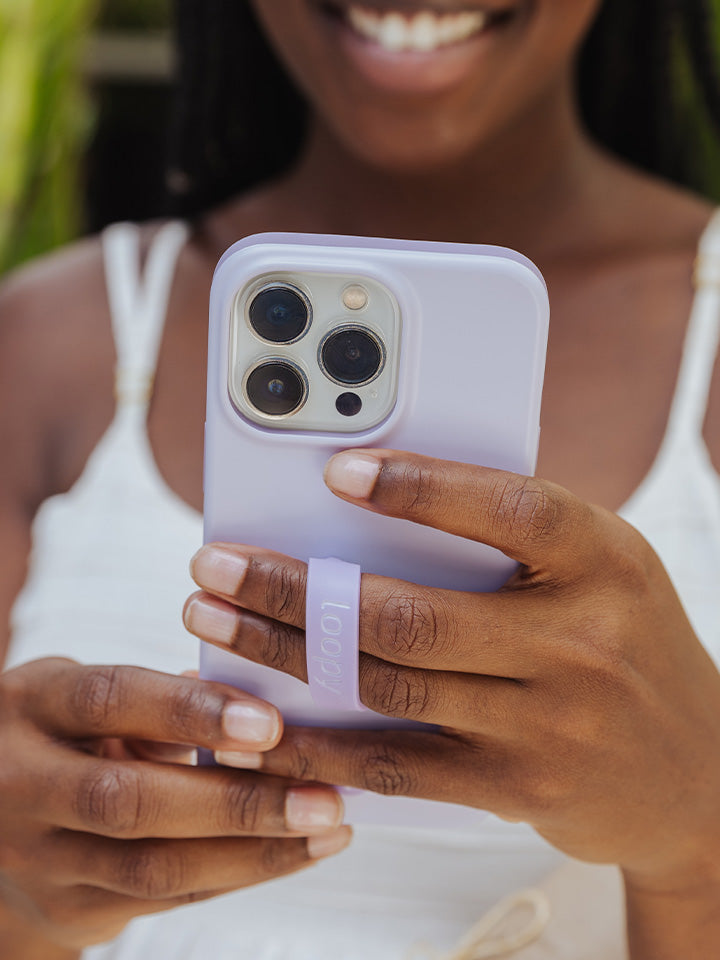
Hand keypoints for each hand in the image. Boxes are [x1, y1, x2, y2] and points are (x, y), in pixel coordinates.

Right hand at [0, 658, 349, 950]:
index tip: (269, 723)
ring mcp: (39, 858)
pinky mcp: (66, 910)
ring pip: (151, 866)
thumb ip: (155, 694)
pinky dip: (236, 874)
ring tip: (327, 827)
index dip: (189, 711)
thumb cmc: (59, 731)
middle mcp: (23, 783)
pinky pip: (162, 899)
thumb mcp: (82, 691)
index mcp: (32, 706)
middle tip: (323, 796)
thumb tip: (261, 693)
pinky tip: (294, 852)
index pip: (109, 701)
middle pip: (130, 800)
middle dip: (236, 801)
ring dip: (252, 851)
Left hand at [184, 448, 719, 895]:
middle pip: (410, 612)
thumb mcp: (602, 567)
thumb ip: (514, 538)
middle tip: (214, 565)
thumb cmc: (628, 640)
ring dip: (285, 655)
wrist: (699, 769)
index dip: (419, 489)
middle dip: (294, 589)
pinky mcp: (517, 785)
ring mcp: (547, 721)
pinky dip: (321, 745)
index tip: (335, 471)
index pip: (506, 510)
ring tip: (212, 625)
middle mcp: (578, 639)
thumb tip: (381, 504)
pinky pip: (398, 764)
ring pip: (388, 683)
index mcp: (602, 559)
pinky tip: (262, 727)